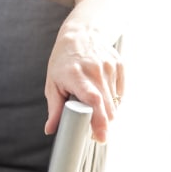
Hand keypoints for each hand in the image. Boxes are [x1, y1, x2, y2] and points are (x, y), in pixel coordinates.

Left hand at [44, 21, 123, 143]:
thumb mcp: (53, 82)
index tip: (100, 137)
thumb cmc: (63, 61)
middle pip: (107, 106)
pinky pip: (120, 92)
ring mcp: (109, 67)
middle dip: (103, 124)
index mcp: (75, 74)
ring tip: (93, 102)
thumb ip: (54, 108)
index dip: (99, 121)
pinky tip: (101, 90)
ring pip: (115, 102)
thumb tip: (50, 130)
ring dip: (106, 110)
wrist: (81, 34)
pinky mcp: (119, 66)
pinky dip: (112, 98)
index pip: (93, 100)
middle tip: (96, 133)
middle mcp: (94, 70)